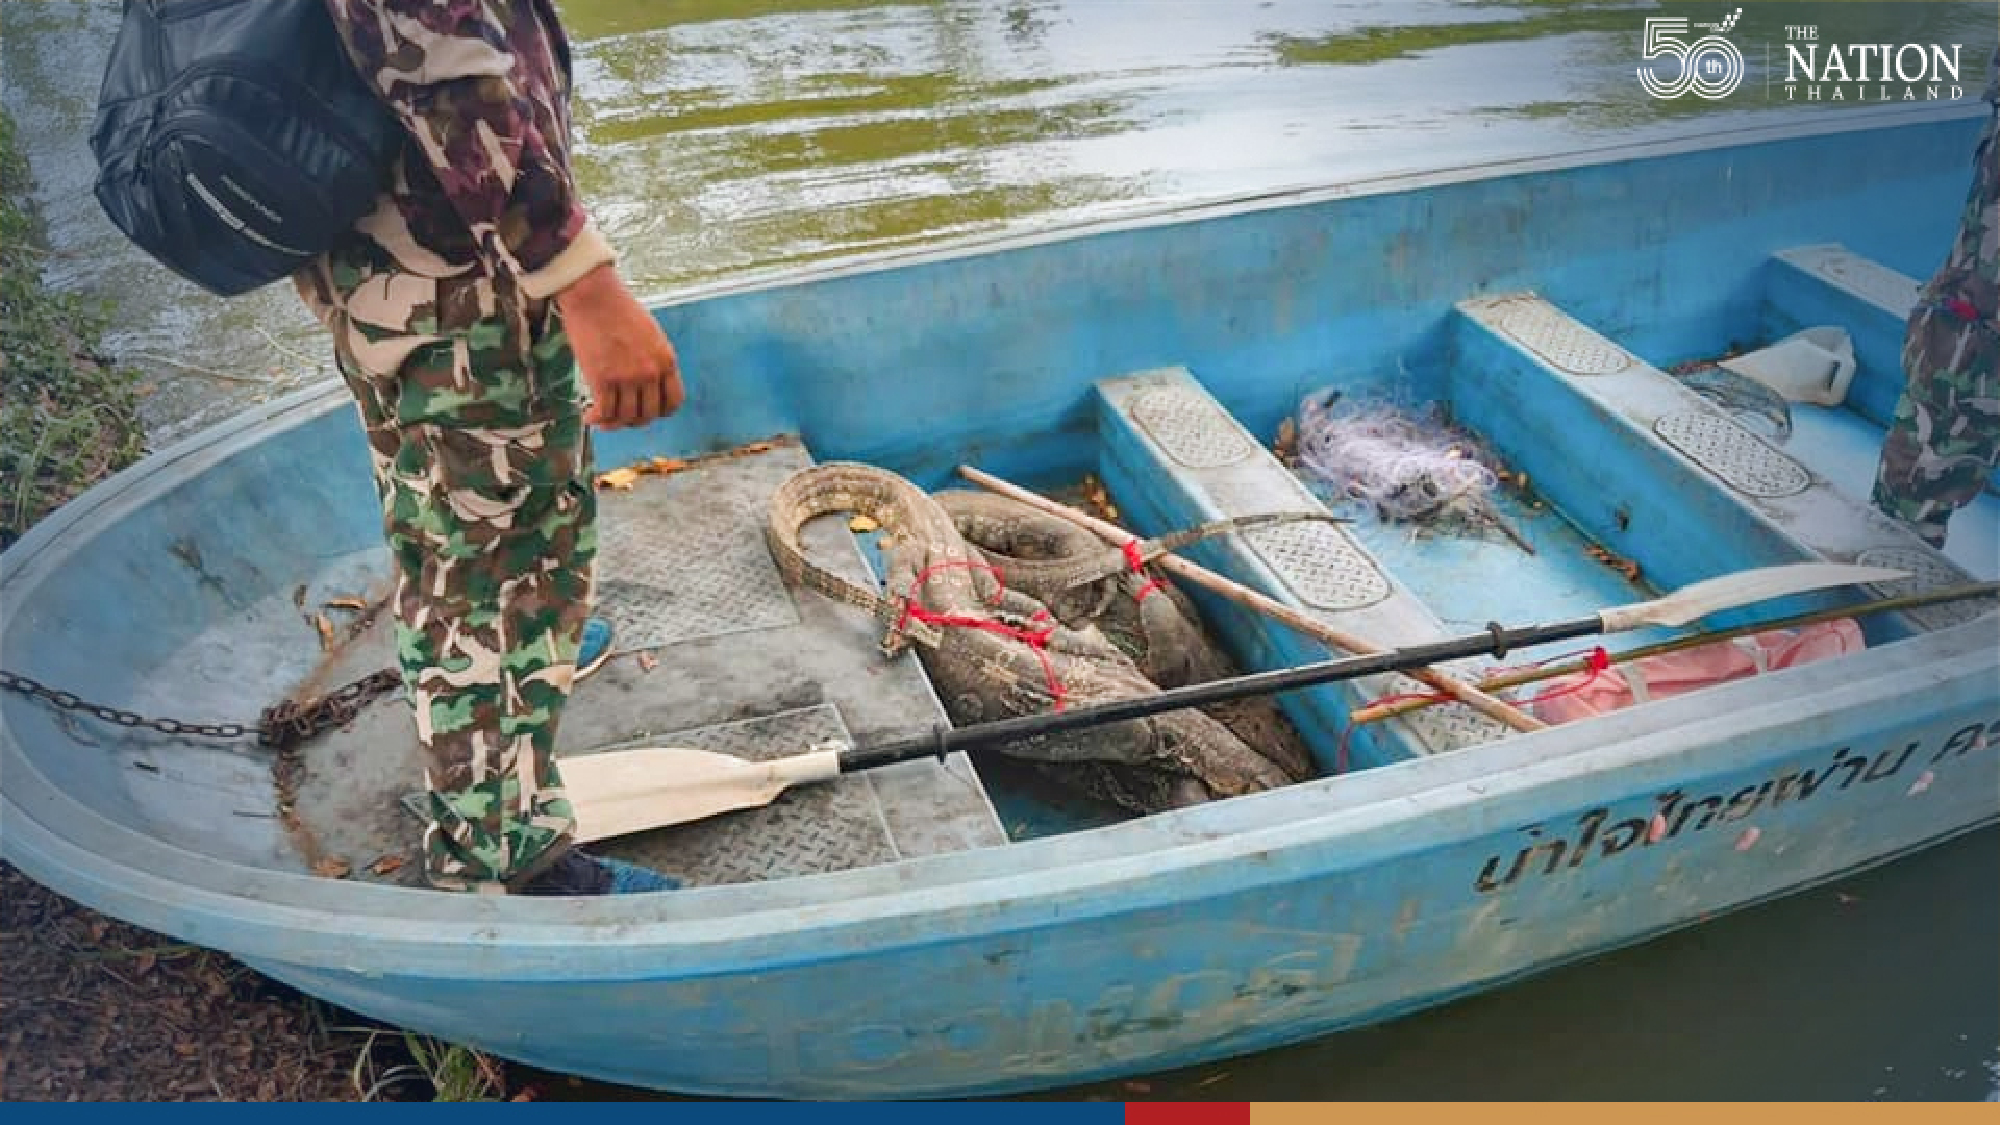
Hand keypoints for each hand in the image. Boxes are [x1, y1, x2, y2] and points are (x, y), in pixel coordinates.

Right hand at [554, 264, 684, 428]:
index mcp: (666, 360)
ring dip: (613, 423)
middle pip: (648, 414)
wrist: (594, 295)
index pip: (673, 401)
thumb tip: (646, 382)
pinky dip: (596, 419)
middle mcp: (650, 372)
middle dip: (634, 420)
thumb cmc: (618, 309)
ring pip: (625, 417)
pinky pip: (604, 412)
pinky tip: (588, 416)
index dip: (660, 412)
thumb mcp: (650, 335)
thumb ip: (653, 359)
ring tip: (602, 418)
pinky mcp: (603, 379)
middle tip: (621, 417)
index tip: (647, 411)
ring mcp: (627, 377)